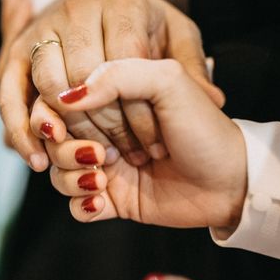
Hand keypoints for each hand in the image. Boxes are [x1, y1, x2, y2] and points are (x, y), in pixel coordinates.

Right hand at [0, 0, 223, 171]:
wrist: (114, 25)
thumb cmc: (151, 40)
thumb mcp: (182, 45)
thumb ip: (192, 68)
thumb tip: (213, 99)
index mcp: (121, 6)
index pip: (122, 61)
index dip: (136, 109)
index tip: (153, 142)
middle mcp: (76, 13)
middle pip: (80, 73)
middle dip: (104, 124)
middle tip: (125, 151)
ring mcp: (42, 33)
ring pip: (45, 85)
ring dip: (69, 129)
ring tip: (94, 156)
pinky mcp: (18, 59)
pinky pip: (9, 95)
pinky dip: (20, 130)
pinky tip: (39, 160)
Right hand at [36, 58, 245, 229]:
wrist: (231, 182)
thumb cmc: (203, 128)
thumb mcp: (168, 82)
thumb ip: (118, 75)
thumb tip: (67, 96)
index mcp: (109, 96)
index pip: (58, 96)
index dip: (59, 111)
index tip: (72, 121)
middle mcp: (100, 128)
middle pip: (49, 135)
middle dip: (63, 147)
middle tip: (97, 153)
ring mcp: (103, 163)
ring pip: (56, 169)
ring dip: (69, 175)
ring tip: (102, 179)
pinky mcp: (109, 197)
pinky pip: (73, 204)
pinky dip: (80, 204)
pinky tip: (101, 201)